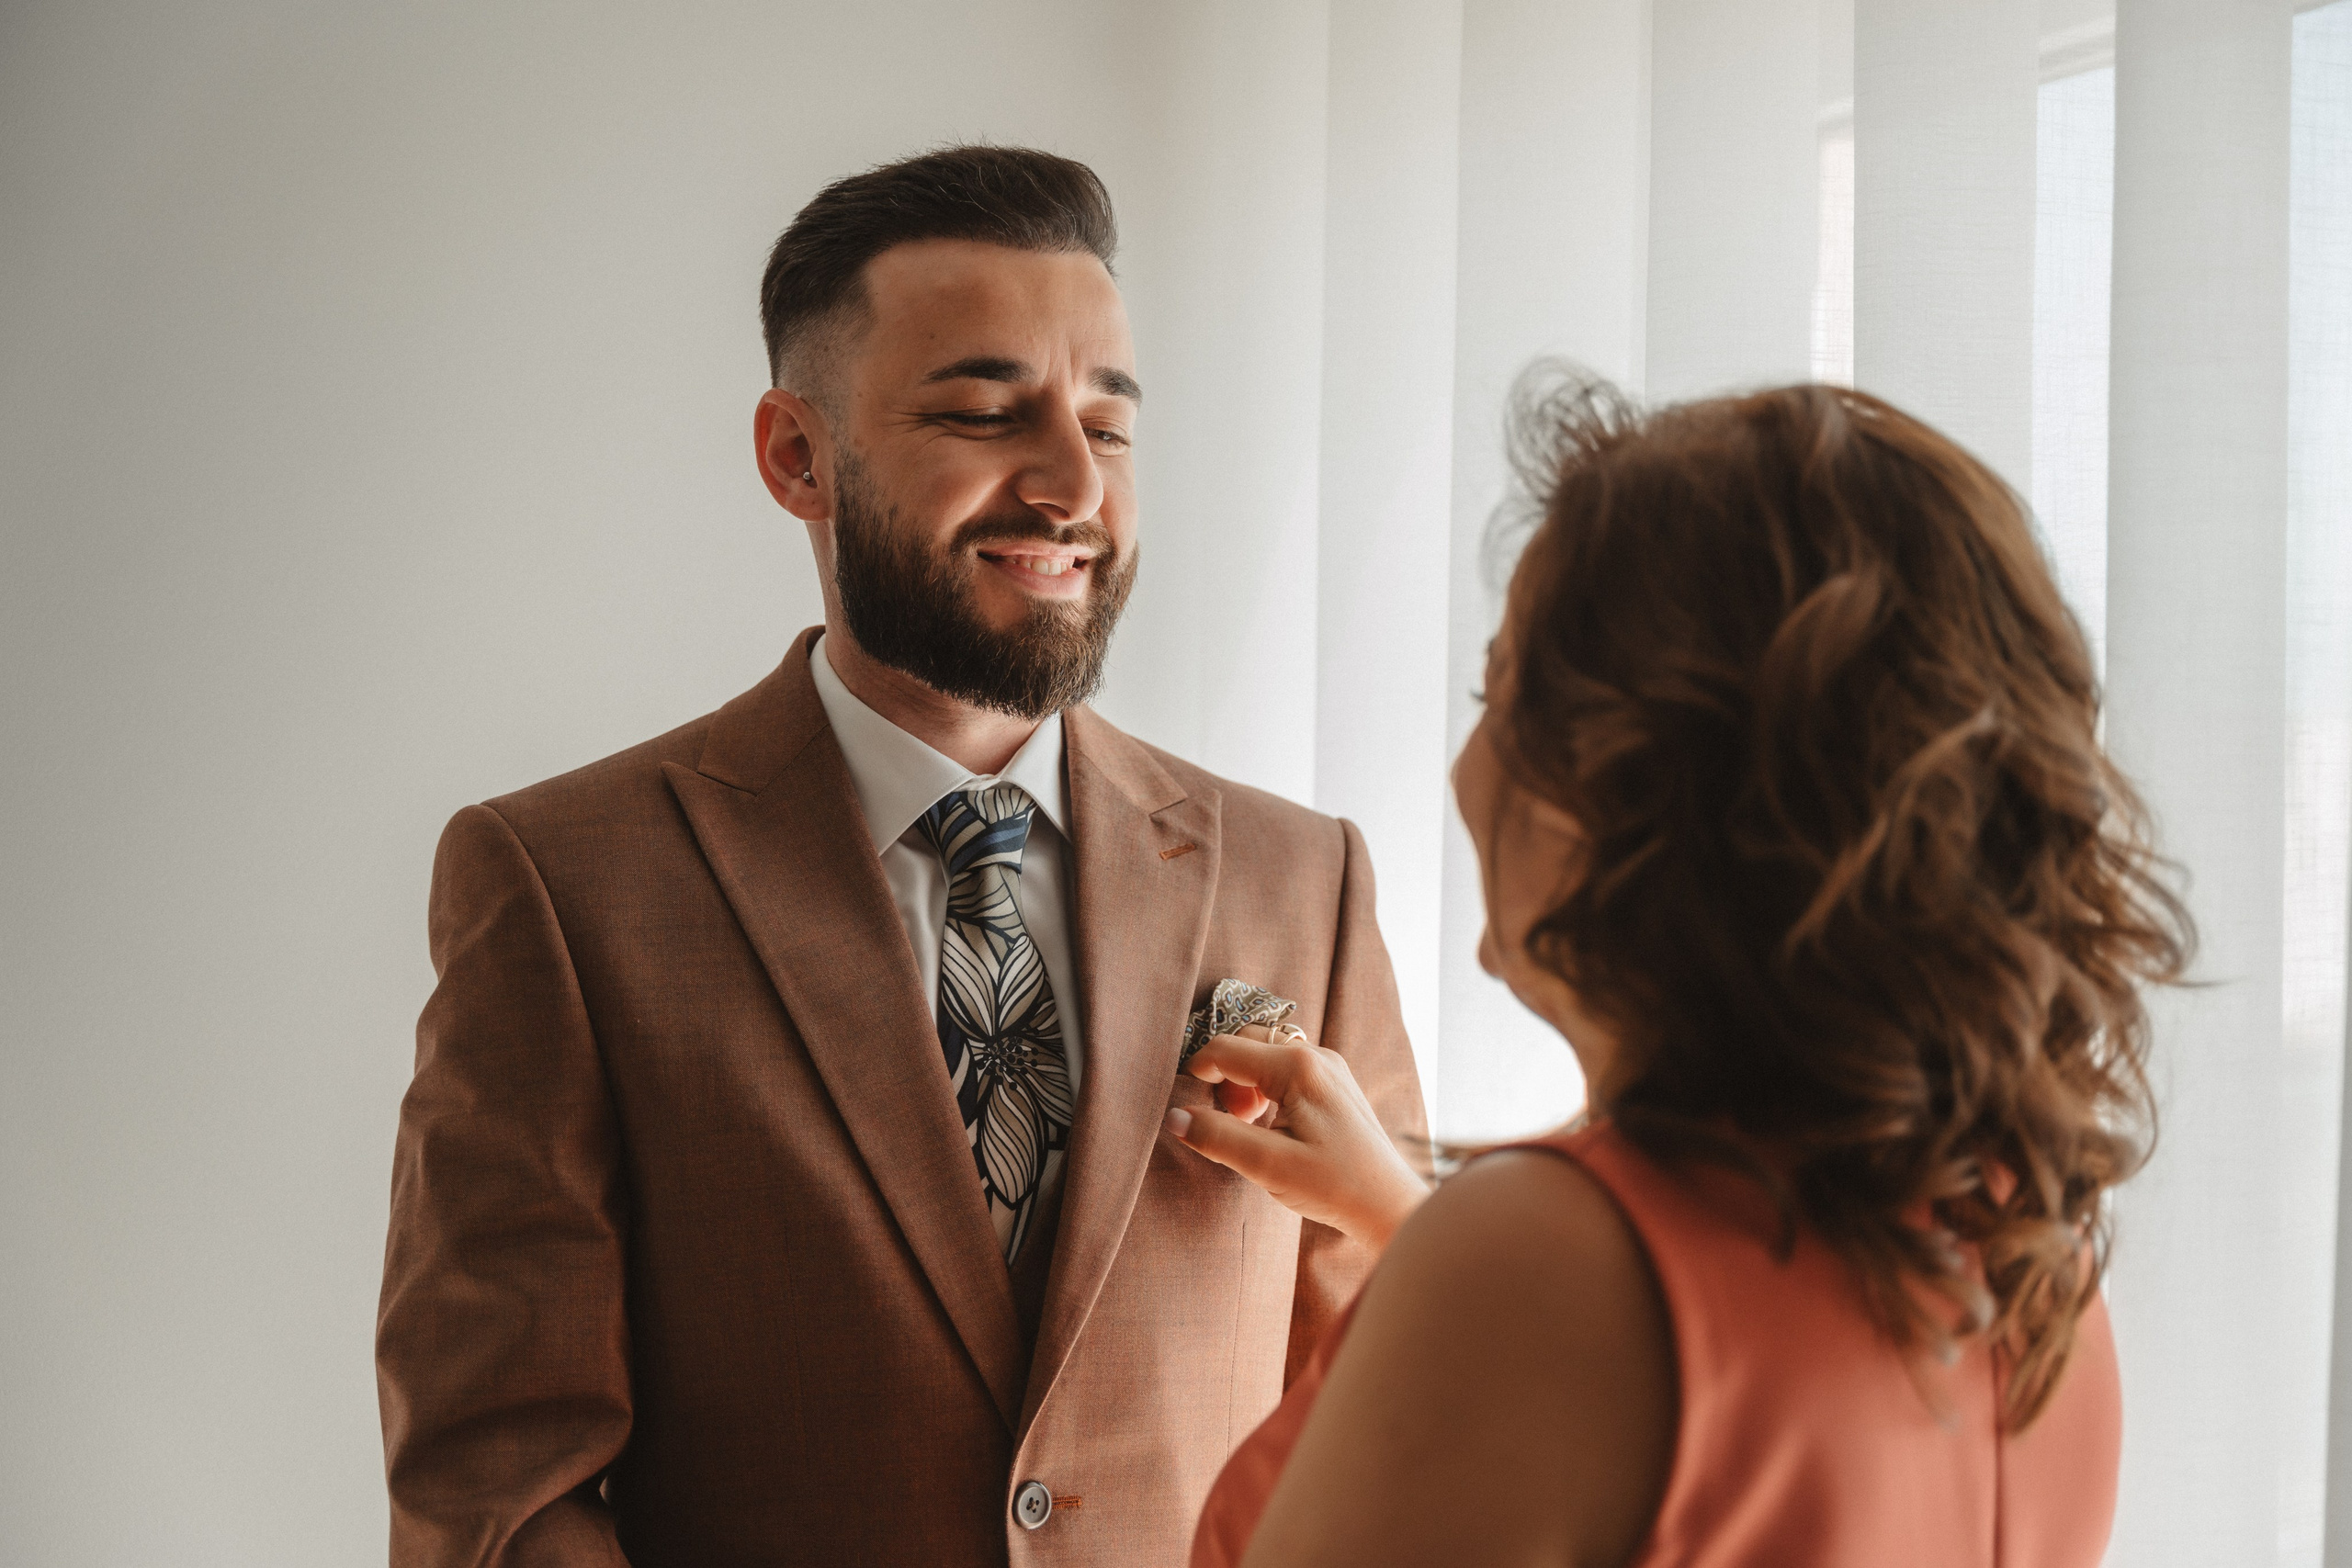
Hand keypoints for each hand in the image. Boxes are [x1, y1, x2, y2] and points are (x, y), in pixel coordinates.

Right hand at [1166, 1025, 1430, 1249]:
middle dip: (1224, 1075)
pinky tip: (1272, 1126)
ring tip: (1249, 1126)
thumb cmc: (1334, 1186)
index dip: (1197, 1071)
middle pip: (1246, 1041)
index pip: (1226, 1049)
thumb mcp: (1268, 1166)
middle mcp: (1316, 1055)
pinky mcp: (1335, 1083)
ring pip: (1266, 1052)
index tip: (1186, 1104)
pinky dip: (1266, 1087)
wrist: (1388, 1204)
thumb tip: (1174, 1116)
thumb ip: (1218, 1136)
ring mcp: (1329, 1066)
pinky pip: (1286, 1067)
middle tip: (1227, 1121)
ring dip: (1245, 1081)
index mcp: (1297, 1067)